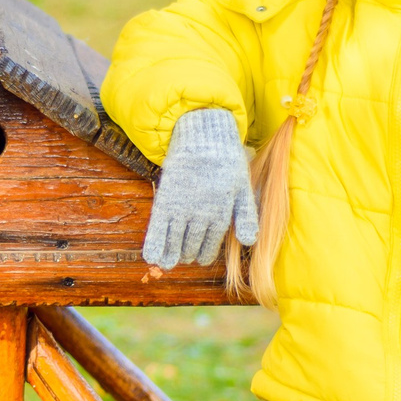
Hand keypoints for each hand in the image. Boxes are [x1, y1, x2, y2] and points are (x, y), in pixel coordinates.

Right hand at [143, 108, 256, 269]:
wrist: (202, 137)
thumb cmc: (226, 162)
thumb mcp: (242, 187)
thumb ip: (246, 215)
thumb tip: (249, 242)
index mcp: (221, 213)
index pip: (211, 244)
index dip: (205, 253)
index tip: (201, 257)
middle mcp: (201, 214)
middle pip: (192, 245)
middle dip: (189, 253)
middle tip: (186, 255)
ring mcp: (182, 207)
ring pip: (175, 241)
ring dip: (172, 254)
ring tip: (169, 262)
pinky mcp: (165, 199)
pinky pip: (158, 228)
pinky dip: (154, 244)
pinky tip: (151, 258)